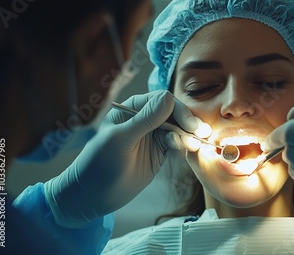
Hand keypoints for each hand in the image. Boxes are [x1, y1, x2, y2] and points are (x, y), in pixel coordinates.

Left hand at [44, 90, 199, 227]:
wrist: (92, 196)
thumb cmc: (98, 164)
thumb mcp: (121, 139)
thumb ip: (146, 119)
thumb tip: (169, 98)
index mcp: (132, 109)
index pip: (162, 101)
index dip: (178, 111)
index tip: (189, 125)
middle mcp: (144, 119)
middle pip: (174, 114)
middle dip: (188, 124)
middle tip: (201, 135)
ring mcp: (152, 137)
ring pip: (178, 130)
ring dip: (187, 137)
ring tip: (193, 147)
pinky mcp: (158, 153)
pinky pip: (176, 145)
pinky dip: (182, 148)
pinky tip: (183, 154)